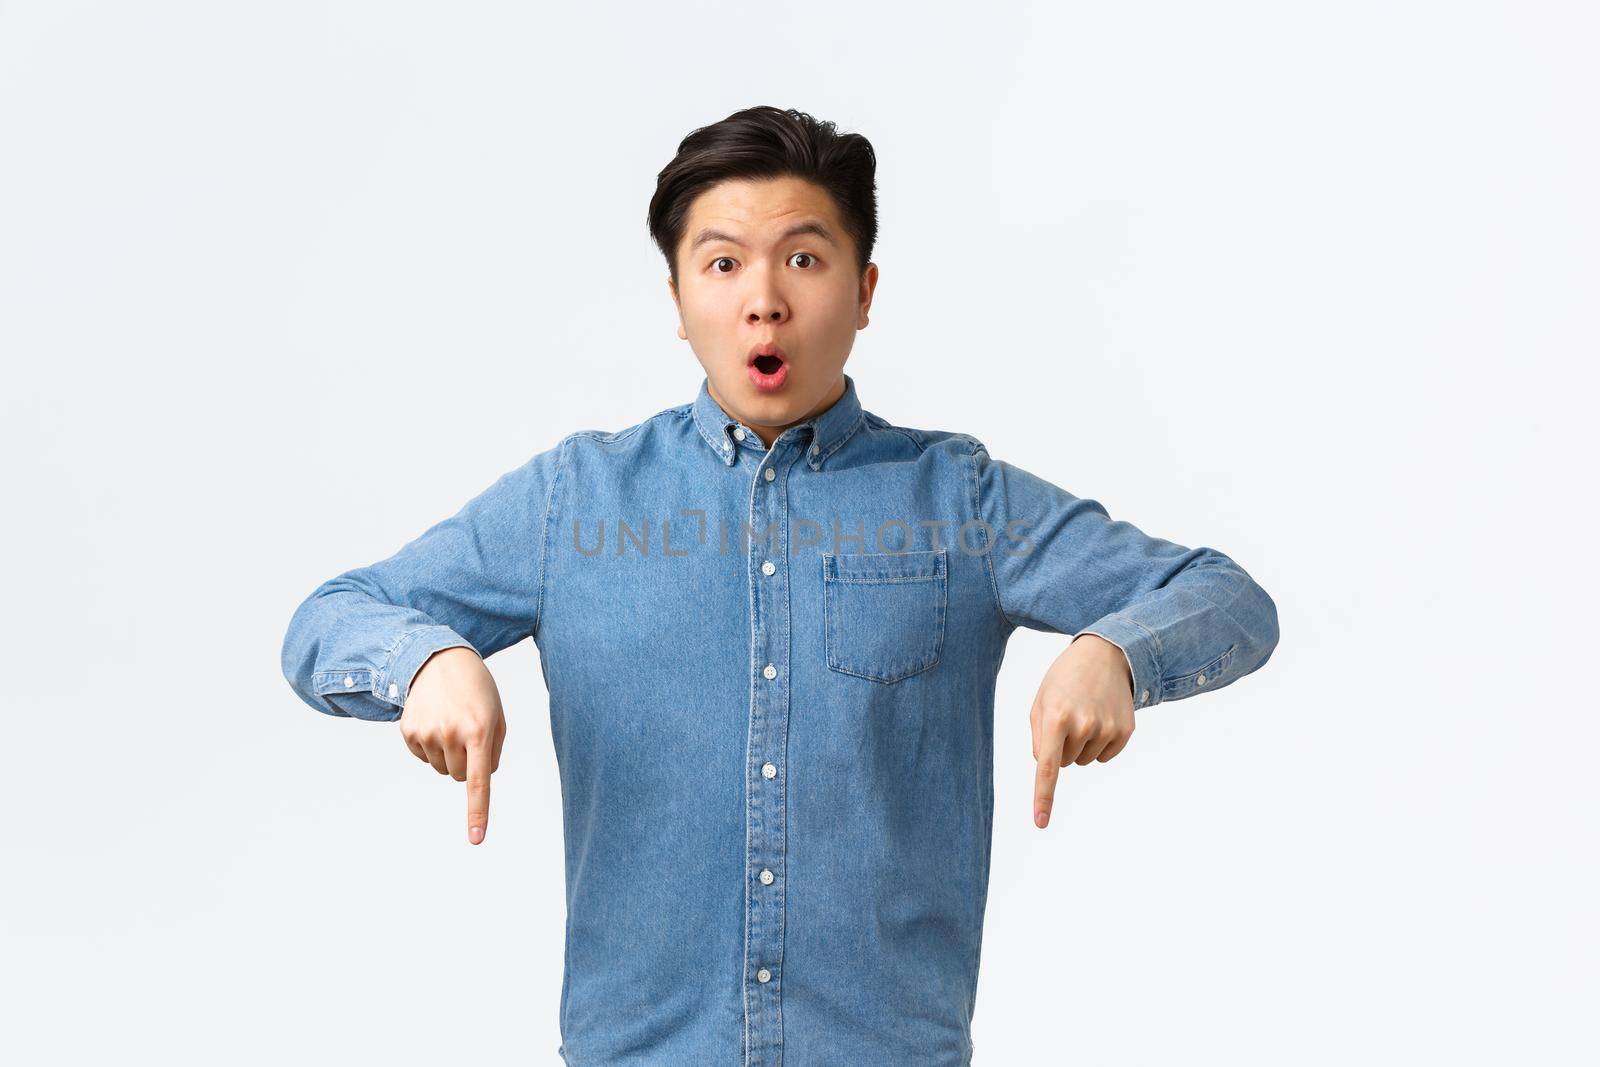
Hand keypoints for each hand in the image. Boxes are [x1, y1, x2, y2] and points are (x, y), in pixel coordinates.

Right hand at [398, 646, 506, 844]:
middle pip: (459, 777)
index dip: (478, 812)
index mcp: (479, 731)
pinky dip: (431, 747)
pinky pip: (424, 758)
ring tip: (451, 722)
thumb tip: (478, 780)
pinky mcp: (408, 731)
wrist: (439, 660)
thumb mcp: (497, 715)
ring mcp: (427, 733)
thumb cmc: (477, 691)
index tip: (476, 839)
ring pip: (442, 770)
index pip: (478, 781)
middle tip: (467, 733)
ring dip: (449, 755)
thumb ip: (493, 750)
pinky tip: (434, 721)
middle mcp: (451, 734)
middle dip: (466, 763)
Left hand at [1030, 633, 1134, 828]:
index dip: (1043, 797)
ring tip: (1085, 712)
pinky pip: (1104, 757)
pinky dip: (1099, 745)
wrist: (1105, 655)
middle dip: (1061, 745)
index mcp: (1055, 717)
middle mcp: (1083, 725)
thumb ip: (1038, 738)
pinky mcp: (1125, 731)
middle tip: (1068, 715)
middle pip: (1063, 763)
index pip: (1046, 767)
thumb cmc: (1064, 680)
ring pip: (1083, 761)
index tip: (1041, 822)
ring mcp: (1107, 729)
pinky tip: (1101, 719)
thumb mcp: (1041, 701)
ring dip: (1080, 744)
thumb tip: (1046, 767)